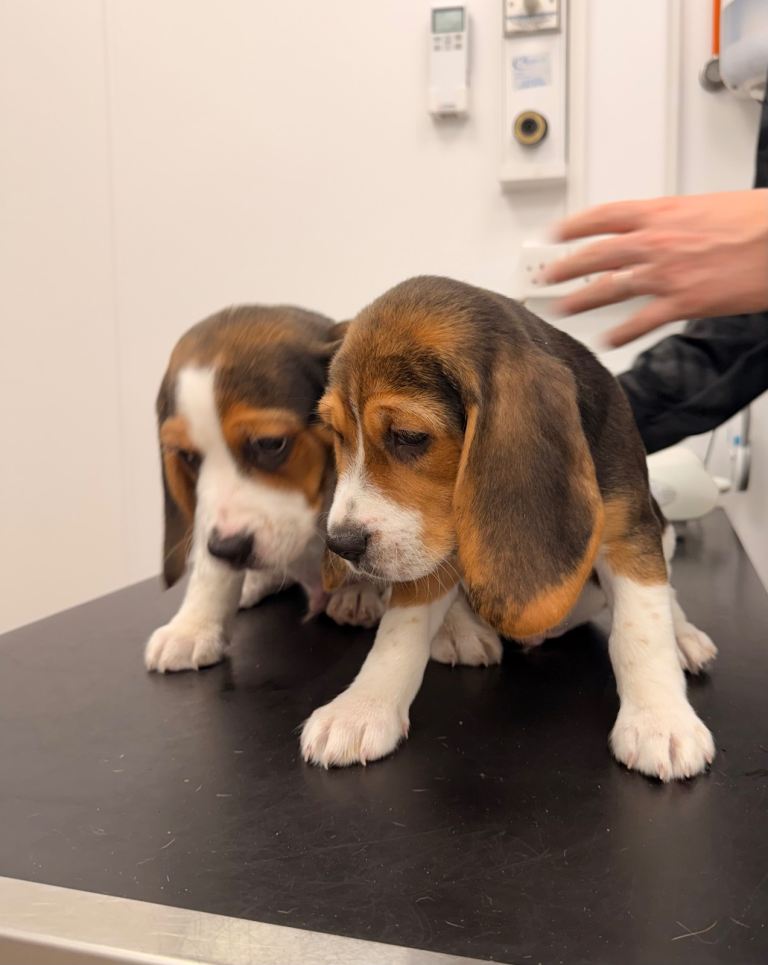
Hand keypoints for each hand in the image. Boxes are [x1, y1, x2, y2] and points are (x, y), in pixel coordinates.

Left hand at [544, 190, 767, 346]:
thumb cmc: (759, 220)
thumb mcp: (709, 207)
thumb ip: (677, 221)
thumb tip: (662, 231)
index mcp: (663, 212)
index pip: (603, 216)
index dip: (572, 226)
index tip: (555, 233)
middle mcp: (657, 241)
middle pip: (595, 254)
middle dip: (564, 267)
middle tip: (544, 277)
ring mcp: (666, 274)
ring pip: (608, 288)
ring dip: (579, 300)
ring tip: (561, 309)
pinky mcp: (683, 303)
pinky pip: (640, 322)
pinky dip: (620, 334)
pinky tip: (607, 340)